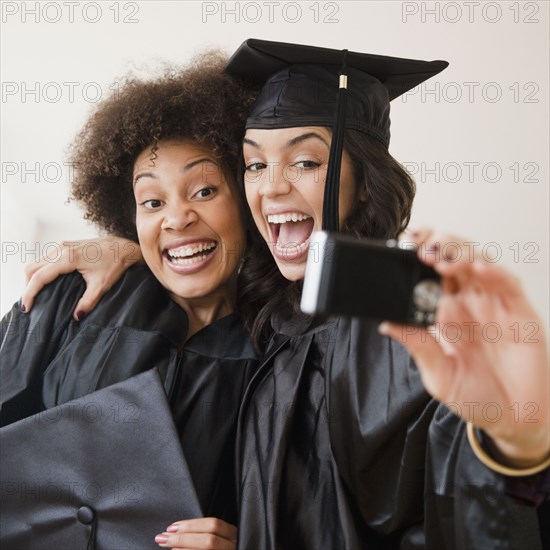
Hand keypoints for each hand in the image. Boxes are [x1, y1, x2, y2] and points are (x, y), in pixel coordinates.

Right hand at [22, 237, 142, 319]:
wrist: (123, 247)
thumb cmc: (115, 264)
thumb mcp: (102, 285)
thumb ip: (88, 302)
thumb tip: (76, 317)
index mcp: (68, 258)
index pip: (39, 276)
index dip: (29, 293)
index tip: (26, 308)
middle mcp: (61, 249)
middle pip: (32, 268)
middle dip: (27, 286)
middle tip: (29, 304)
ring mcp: (62, 245)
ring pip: (37, 262)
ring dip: (33, 278)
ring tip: (35, 295)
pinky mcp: (65, 245)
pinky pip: (45, 258)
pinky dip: (40, 271)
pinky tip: (45, 283)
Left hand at [155, 518, 236, 548]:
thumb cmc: (220, 545)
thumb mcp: (220, 537)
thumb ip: (205, 532)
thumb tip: (178, 529)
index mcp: (233, 534)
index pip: (214, 524)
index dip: (191, 524)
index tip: (172, 527)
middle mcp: (233, 546)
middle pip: (208, 540)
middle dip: (183, 538)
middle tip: (163, 537)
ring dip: (181, 549)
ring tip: (166, 545)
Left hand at [379, 228, 548, 466]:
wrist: (513, 419)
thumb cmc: (475, 396)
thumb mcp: (438, 375)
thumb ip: (418, 346)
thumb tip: (386, 324)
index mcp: (444, 312)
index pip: (429, 272)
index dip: (418, 253)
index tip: (404, 245)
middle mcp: (468, 302)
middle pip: (453, 258)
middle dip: (438, 245)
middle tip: (423, 249)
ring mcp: (493, 304)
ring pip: (479, 261)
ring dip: (461, 253)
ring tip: (443, 259)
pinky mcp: (519, 311)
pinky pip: (508, 283)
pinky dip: (495, 271)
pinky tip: (478, 269)